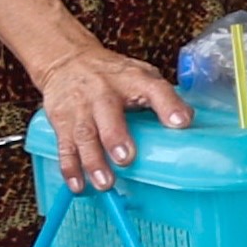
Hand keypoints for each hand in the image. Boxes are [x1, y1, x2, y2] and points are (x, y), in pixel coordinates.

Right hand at [32, 41, 186, 191]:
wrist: (66, 60)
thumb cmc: (111, 74)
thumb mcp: (140, 74)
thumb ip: (161, 97)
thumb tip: (185, 123)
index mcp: (133, 79)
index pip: (154, 89)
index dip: (168, 105)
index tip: (180, 122)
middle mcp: (104, 92)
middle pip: (109, 114)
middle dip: (115, 138)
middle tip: (126, 159)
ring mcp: (80, 108)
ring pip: (85, 135)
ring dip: (93, 161)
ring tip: (104, 183)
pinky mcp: (62, 121)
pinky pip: (65, 147)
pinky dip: (70, 168)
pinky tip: (78, 185)